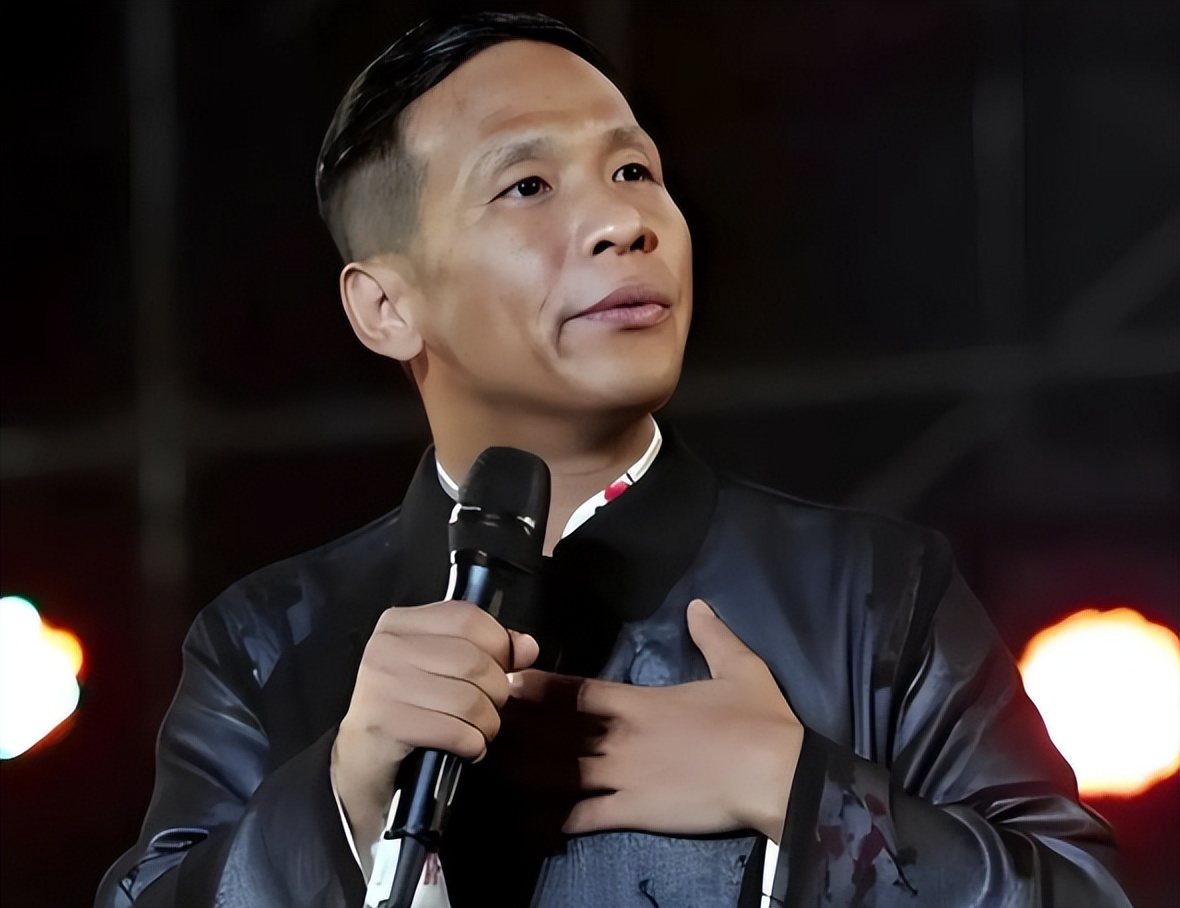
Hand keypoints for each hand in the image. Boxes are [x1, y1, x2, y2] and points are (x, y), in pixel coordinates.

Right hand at [331, 600, 538, 860]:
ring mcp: (381, 685)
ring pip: (468, 697)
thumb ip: (487, 649)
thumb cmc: (410, 710)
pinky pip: (454, 730)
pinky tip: (467, 748)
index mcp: (400, 623)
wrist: (362, 765)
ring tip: (478, 731)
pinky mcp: (385, 725)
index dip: (498, 645)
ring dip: (487, 722)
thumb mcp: (444, 669)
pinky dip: (472, 744)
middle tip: (488, 709)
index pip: (466, 618)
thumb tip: (527, 647)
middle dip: (495, 691)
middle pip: (473, 659)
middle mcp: (385, 647)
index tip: (503, 669)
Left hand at [506, 599, 801, 842]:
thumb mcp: (739, 666)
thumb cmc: (759, 719)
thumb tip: (698, 606)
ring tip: (490, 765)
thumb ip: (712, 636)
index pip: (577, 691)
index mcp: (641, 701)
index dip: (539, 687)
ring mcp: (623, 776)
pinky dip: (552, 820)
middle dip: (519, 728)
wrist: (777, 773)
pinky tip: (526, 820)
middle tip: (483, 723)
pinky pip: (582, 817)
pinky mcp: (633, 812)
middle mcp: (622, 736)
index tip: (508, 680)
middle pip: (555, 732)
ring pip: (558, 773)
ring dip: (523, 770)